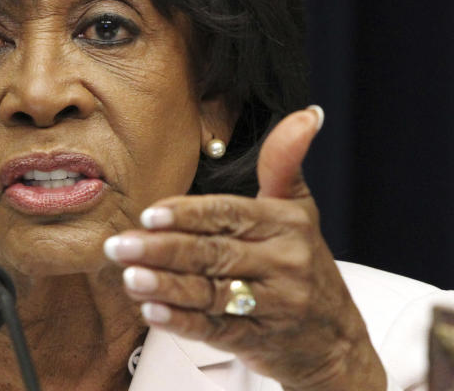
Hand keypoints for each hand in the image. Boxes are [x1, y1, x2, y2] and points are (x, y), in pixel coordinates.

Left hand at [104, 108, 386, 390]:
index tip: (150, 213)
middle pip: (214, 254)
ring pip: (210, 293)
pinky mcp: (257, 340)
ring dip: (165, 286)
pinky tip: (151, 311)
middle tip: (119, 245)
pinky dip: (181, 322)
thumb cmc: (305, 264)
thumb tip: (306, 113)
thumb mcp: (299, 211)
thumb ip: (284, 164)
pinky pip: (215, 329)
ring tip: (129, 277)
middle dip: (162, 249)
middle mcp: (283, 264)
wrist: (334, 340)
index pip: (230, 215)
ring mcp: (272, 305)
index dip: (188, 214)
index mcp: (287, 226)